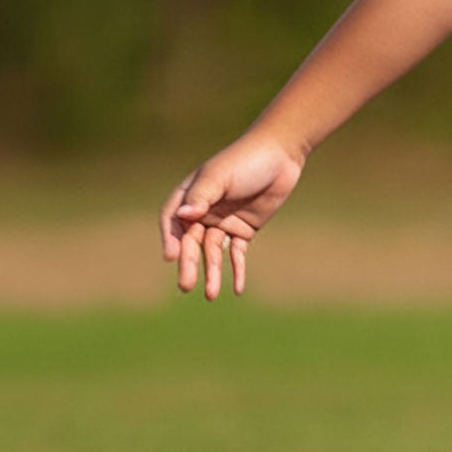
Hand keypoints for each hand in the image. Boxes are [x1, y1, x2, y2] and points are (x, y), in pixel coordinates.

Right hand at [158, 131, 305, 300]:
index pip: (172, 221)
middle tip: (186, 285)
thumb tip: (183, 216)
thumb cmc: (245, 161)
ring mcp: (223, 221)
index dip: (170, 238)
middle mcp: (203, 211)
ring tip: (210, 295)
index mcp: (191, 195)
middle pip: (191, 241)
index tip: (171, 256)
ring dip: (212, 272)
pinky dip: (236, 270)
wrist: (281, 156)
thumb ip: (202, 196)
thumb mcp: (221, 176)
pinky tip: (237, 288)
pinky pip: (237, 253)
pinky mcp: (244, 229)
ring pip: (213, 252)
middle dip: (189, 263)